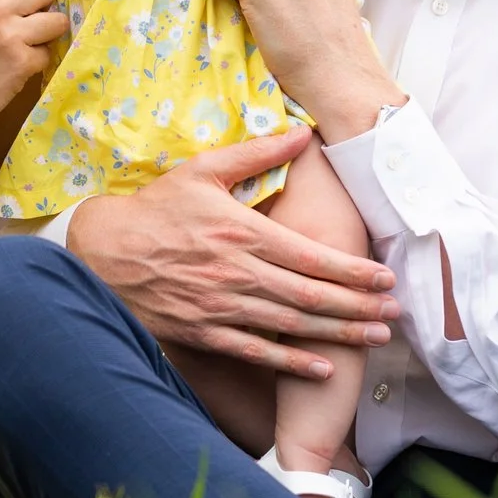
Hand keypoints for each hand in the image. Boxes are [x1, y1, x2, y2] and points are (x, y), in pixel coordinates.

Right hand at [67, 129, 399, 379]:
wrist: (101, 252)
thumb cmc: (154, 209)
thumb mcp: (201, 170)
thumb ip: (256, 153)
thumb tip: (303, 131)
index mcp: (240, 231)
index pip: (310, 256)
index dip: (352, 271)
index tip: (384, 277)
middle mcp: (235, 273)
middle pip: (310, 295)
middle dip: (359, 306)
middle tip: (395, 313)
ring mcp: (220, 307)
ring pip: (290, 325)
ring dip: (337, 334)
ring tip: (374, 338)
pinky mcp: (203, 333)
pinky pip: (254, 351)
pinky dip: (290, 362)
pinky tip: (322, 367)